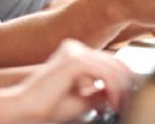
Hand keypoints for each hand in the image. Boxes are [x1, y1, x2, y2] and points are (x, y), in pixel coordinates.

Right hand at [11, 39, 132, 122]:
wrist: (26, 107)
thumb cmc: (49, 105)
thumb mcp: (83, 98)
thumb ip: (101, 91)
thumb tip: (121, 91)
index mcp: (74, 52)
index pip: (109, 60)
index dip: (123, 80)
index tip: (126, 99)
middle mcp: (74, 47)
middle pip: (114, 61)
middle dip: (125, 84)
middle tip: (127, 104)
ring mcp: (73, 51)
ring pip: (112, 67)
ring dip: (121, 89)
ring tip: (120, 106)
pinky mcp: (73, 61)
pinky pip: (104, 73)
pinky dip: (113, 89)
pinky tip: (113, 102)